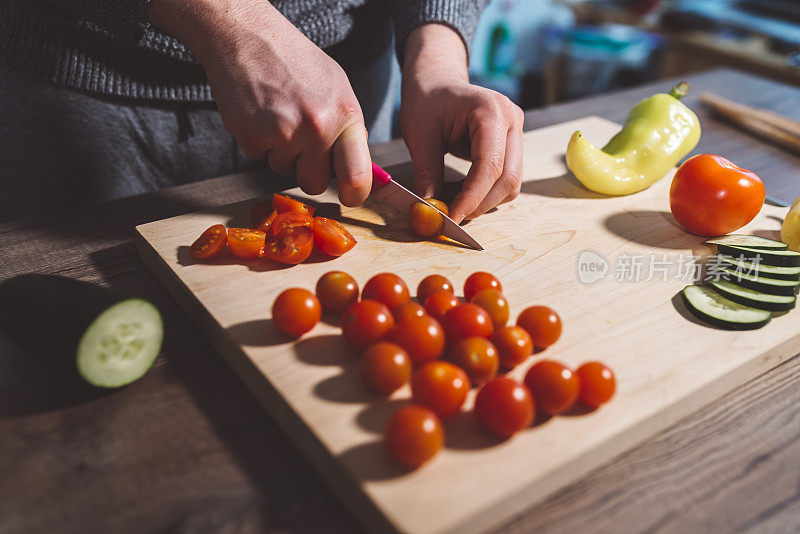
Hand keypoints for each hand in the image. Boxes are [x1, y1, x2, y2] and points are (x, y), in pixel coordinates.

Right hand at [145, 0, 371, 205]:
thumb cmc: (295, 61)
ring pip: (284, 170)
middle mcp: (317, 128)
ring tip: (279, 115)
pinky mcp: (252, 137)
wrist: (248, 38)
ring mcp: (284, 134)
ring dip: (281, 151)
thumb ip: (348, 128)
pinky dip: (258, 140)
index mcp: (345, 115)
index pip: (358, 176)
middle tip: (301, 146)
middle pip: (315, 184)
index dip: (354, 194)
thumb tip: (358, 166)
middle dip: (308, 172)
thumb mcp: (337, 87)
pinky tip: (261, 113)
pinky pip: (260, 157)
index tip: (349, 196)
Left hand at [400, 24, 523, 222]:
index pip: (490, 165)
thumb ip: (427, 174)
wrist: (436, 82)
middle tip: (450, 216)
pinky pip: (506, 179)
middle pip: (508, 178)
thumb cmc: (427, 102)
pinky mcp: (513, 145)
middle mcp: (512, 120)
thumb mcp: (420, 137)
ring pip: (511, 183)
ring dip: (483, 200)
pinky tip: (460, 190)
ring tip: (451, 199)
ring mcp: (516, 133)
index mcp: (491, 110)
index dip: (472, 197)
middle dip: (479, 203)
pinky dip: (485, 193)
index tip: (451, 217)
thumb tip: (431, 212)